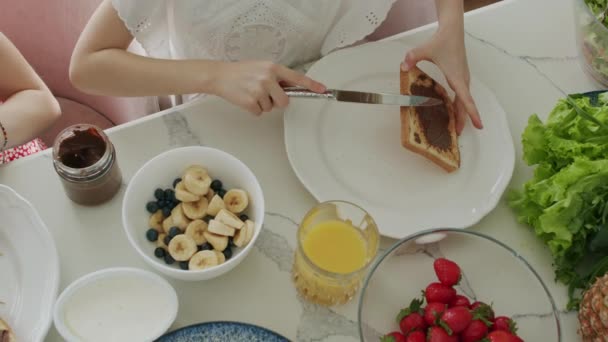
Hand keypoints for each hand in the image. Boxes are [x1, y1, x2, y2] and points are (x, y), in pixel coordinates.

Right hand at [211, 61, 325, 114]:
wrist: (220, 76)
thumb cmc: (242, 72)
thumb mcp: (262, 68)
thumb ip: (277, 76)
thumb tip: (291, 88)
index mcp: (273, 68)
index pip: (297, 78)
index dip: (311, 85)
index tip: (323, 89)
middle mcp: (268, 78)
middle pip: (285, 101)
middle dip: (277, 101)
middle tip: (265, 94)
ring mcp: (259, 91)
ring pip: (271, 108)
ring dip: (262, 104)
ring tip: (251, 92)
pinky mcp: (250, 102)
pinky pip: (260, 113)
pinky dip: (253, 109)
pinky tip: (245, 98)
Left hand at [402, 28, 481, 134]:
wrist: (452, 31)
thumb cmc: (442, 40)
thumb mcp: (425, 49)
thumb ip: (413, 57)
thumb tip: (404, 65)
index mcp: (456, 77)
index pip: (466, 99)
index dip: (472, 113)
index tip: (479, 125)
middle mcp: (462, 79)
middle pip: (465, 104)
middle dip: (464, 119)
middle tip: (458, 134)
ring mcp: (463, 78)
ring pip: (464, 100)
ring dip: (461, 113)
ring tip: (456, 127)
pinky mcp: (460, 77)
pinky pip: (461, 95)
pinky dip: (459, 105)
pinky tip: (452, 111)